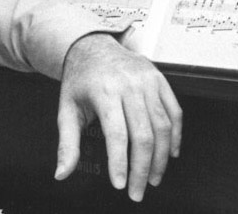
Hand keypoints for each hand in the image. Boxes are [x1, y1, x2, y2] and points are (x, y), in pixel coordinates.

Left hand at [53, 32, 180, 201]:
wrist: (92, 46)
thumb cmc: (79, 80)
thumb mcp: (67, 109)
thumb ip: (67, 143)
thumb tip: (62, 173)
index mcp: (104, 90)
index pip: (116, 135)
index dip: (120, 163)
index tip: (120, 185)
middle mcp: (129, 84)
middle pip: (143, 135)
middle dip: (142, 168)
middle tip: (138, 190)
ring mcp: (148, 80)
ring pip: (163, 126)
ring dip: (161, 158)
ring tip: (153, 177)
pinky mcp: (160, 80)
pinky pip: (174, 112)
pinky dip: (175, 136)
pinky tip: (169, 154)